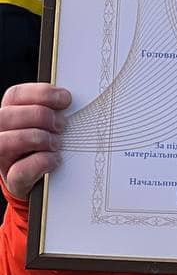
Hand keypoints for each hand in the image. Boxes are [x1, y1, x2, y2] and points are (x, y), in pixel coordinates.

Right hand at [0, 84, 69, 199]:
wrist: (45, 179)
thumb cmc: (48, 144)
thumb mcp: (50, 123)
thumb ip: (54, 109)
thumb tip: (71, 99)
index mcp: (10, 114)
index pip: (15, 95)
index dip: (41, 94)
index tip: (66, 99)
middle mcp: (0, 133)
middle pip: (7, 116)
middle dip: (40, 116)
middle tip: (62, 125)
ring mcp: (3, 158)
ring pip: (5, 142)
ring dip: (37, 138)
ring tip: (56, 143)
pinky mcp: (13, 180)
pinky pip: (20, 171)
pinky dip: (41, 162)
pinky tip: (55, 159)